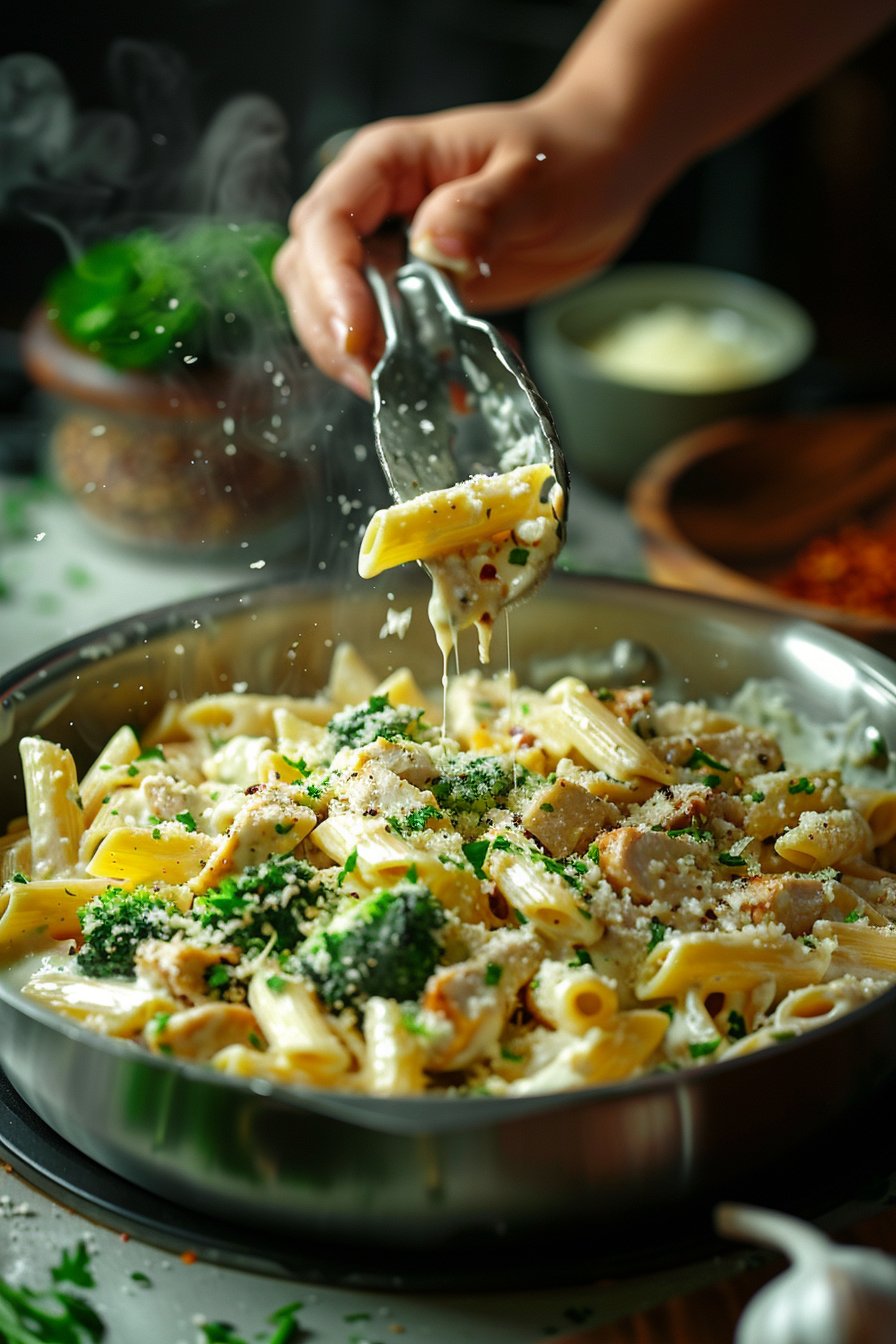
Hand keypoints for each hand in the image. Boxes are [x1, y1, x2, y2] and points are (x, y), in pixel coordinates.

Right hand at [273, 93, 649, 395]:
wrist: (604, 171)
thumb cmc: (571, 155)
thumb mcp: (533, 178)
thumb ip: (480, 209)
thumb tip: (435, 245)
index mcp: (390, 163)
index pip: (327, 224)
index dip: (332, 286)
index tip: (359, 338)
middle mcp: (375, 206)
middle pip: (312, 273)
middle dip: (333, 333)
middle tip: (377, 382)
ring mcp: (390, 249)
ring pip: (335, 310)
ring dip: (362, 359)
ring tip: (413, 392)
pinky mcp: (414, 290)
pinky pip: (385, 333)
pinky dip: (404, 368)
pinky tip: (448, 389)